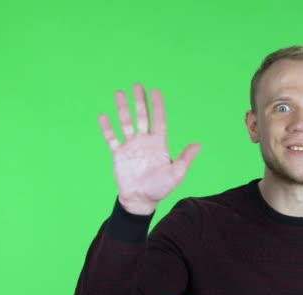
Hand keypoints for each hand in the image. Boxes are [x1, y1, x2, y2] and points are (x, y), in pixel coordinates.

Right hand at [98, 83, 200, 214]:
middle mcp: (144, 142)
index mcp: (159, 144)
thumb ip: (185, 158)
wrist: (141, 200)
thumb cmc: (161, 188)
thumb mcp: (177, 173)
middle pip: (142, 117)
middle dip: (139, 101)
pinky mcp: (118, 155)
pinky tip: (103, 116)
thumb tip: (198, 144)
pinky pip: (111, 139)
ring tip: (119, 93)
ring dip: (122, 109)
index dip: (157, 105)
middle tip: (137, 85)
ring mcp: (131, 147)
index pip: (159, 120)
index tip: (155, 90)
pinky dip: (107, 128)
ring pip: (126, 123)